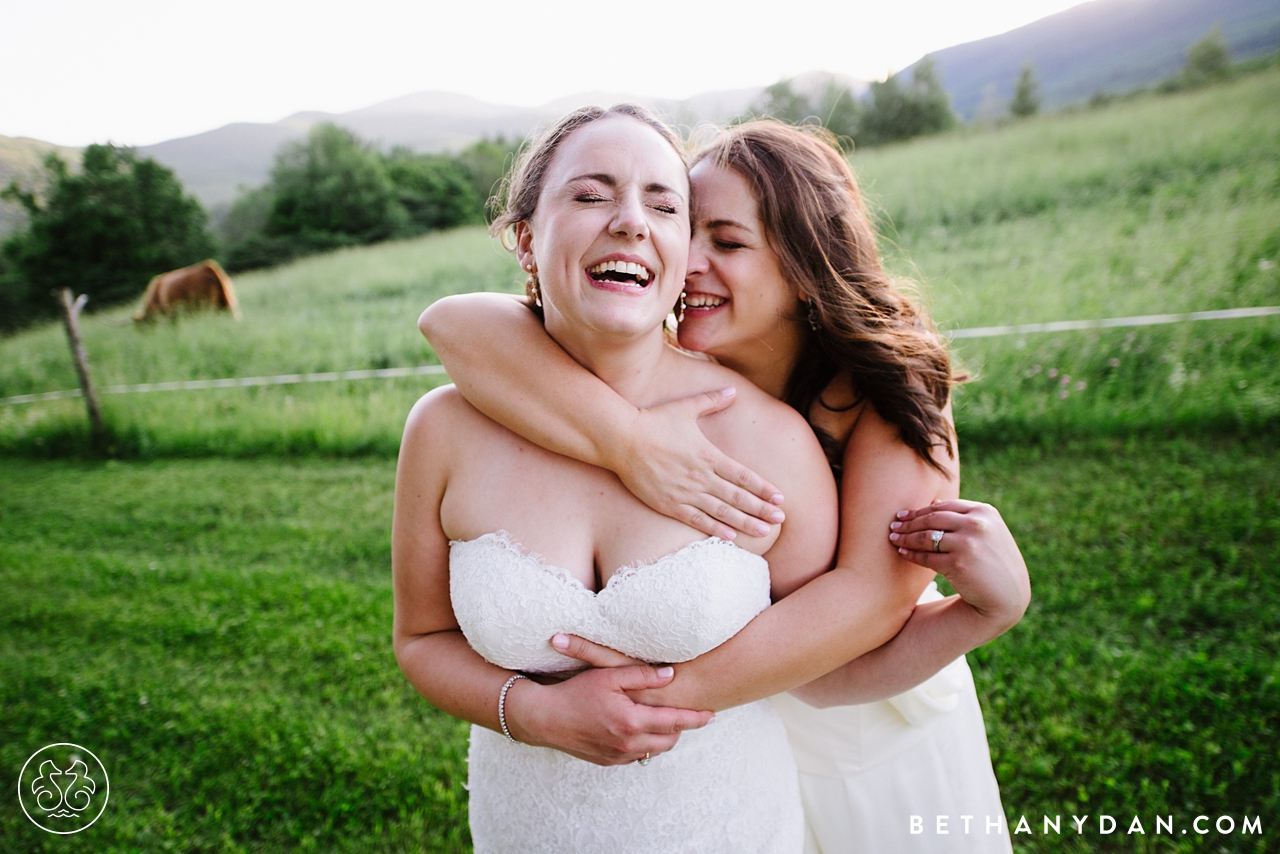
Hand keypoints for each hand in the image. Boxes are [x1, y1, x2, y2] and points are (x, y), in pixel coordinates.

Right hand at [505, 662, 714, 765]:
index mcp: (632, 721)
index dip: (697, 718)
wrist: (545, 718)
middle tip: (689, 714)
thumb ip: (642, 675)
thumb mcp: (609, 676)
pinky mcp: (608, 762)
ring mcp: (618, 756)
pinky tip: (641, 730)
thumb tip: (671, 674)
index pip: (675, 721)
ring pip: (655, 750)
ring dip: (664, 737)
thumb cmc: (576, 692)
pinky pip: (637, 756)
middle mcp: (628, 743)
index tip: (713, 714)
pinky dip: (646, 744)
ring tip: (666, 720)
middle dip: (682, 728)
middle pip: (670, 740)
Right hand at [611, 387, 785, 539]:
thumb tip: (733, 390)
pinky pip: (696, 520)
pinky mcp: (668, 504)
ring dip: (744, 523)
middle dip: (761, 509)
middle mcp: (700, 476)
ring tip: (764, 532)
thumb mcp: (685, 407)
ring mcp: (684, 492)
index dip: (763, 488)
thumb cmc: (653, 421)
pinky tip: (729, 536)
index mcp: (708, 455)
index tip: (780, 498)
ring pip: (721, 512)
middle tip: (780, 520)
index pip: (743, 476)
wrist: (621, 439)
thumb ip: (711, 401)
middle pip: (737, 497)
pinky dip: (714, 529)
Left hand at [888, 499, 1030, 634]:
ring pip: (926, 537)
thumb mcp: (988, 532)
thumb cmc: (994, 562)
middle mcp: (977, 525)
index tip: (904, 514)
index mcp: (985, 512)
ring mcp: (967, 544)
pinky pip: (926, 556)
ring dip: (905, 537)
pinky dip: (911, 554)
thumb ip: (964, 516)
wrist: (1008, 595)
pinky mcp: (957, 564)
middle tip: (893, 525)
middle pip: (932, 519)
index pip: (944, 507)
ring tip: (893, 537)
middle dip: (909, 522)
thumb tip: (933, 502)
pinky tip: (902, 552)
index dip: (920, 510)